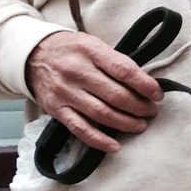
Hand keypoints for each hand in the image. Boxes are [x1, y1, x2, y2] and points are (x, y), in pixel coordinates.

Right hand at [26, 30, 162, 153]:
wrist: (33, 54)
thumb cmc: (72, 50)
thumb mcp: (94, 45)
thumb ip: (116, 62)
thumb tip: (145, 84)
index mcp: (90, 51)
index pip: (124, 70)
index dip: (145, 85)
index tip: (158, 95)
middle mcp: (77, 71)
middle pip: (116, 95)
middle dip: (139, 107)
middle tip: (151, 112)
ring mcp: (65, 92)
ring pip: (101, 113)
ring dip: (125, 123)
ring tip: (140, 125)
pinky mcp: (56, 109)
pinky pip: (80, 129)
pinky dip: (99, 140)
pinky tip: (115, 146)